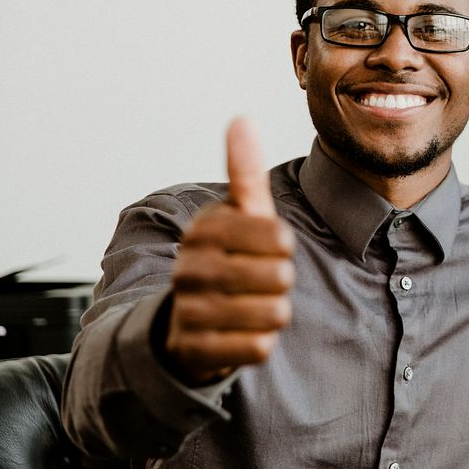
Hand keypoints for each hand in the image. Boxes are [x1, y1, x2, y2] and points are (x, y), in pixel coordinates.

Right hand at [163, 117, 295, 385]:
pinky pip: (259, 346)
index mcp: (205, 229)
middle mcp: (190, 267)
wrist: (184, 323)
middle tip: (257, 281)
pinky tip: (240, 332)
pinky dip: (260, 342)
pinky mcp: (195, 350)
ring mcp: (189, 310)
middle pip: (281, 277)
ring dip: (274, 312)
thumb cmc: (226, 258)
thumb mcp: (238, 215)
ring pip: (274, 313)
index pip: (279, 237)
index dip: (284, 248)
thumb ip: (243, 172)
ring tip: (250, 305)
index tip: (266, 248)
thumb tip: (242, 119)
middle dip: (281, 282)